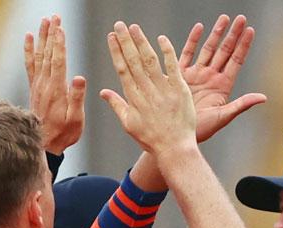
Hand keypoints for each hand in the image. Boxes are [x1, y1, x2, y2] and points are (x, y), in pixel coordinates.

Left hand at [25, 15, 85, 154]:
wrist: (44, 144)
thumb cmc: (63, 133)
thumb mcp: (76, 119)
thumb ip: (77, 97)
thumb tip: (80, 77)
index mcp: (57, 89)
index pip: (58, 60)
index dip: (59, 43)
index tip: (61, 28)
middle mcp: (44, 84)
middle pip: (48, 53)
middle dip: (51, 34)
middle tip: (55, 17)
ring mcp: (38, 85)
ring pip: (39, 55)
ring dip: (42, 37)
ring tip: (45, 21)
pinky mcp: (34, 87)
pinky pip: (30, 64)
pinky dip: (28, 49)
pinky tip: (28, 38)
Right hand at [100, 22, 196, 158]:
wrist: (174, 148)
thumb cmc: (151, 139)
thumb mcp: (129, 124)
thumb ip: (117, 105)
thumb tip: (103, 93)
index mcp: (133, 98)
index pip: (122, 69)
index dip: (116, 51)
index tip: (111, 37)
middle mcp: (146, 91)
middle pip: (133, 61)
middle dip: (125, 41)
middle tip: (119, 25)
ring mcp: (163, 89)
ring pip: (150, 60)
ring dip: (141, 42)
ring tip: (134, 27)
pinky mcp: (179, 89)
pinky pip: (172, 66)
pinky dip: (167, 52)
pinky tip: (161, 38)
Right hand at [178, 15, 265, 142]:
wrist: (176, 134)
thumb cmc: (201, 131)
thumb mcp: (223, 117)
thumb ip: (241, 105)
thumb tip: (263, 98)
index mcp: (222, 86)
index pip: (236, 61)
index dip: (243, 45)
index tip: (250, 30)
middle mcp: (211, 78)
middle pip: (225, 51)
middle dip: (233, 34)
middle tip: (241, 18)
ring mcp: (196, 75)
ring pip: (209, 49)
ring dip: (216, 34)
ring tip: (224, 18)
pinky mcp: (180, 75)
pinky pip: (188, 54)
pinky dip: (193, 40)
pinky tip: (199, 27)